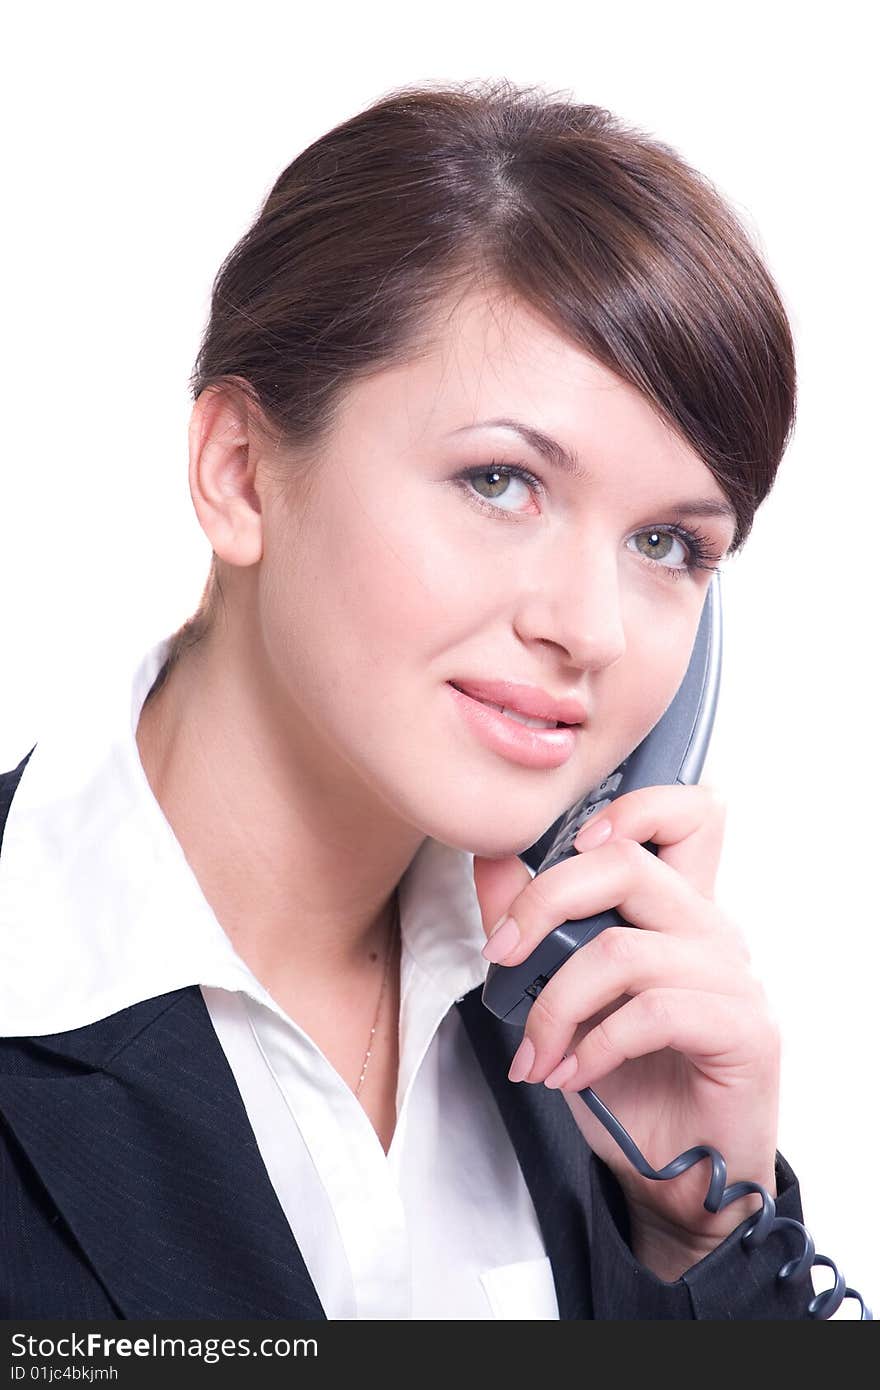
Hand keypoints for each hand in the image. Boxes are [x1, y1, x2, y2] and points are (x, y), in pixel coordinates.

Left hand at [472, 784, 780, 1280]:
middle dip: (543, 902)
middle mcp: (712, 929)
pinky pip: (650, 1013)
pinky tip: (571, 1075)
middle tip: (501, 955)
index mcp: (678, 907)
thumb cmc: (630, 1079)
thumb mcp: (565, 994)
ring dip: (555, 1006)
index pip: (685, 812)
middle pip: (628, 864)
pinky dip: (592, 1047)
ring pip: (622, 951)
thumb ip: (533, 924)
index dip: (629, 809)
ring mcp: (734, 978)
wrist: (680, 1172)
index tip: (567, 845)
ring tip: (536, 1051)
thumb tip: (490, 859)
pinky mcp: (744, 1031)